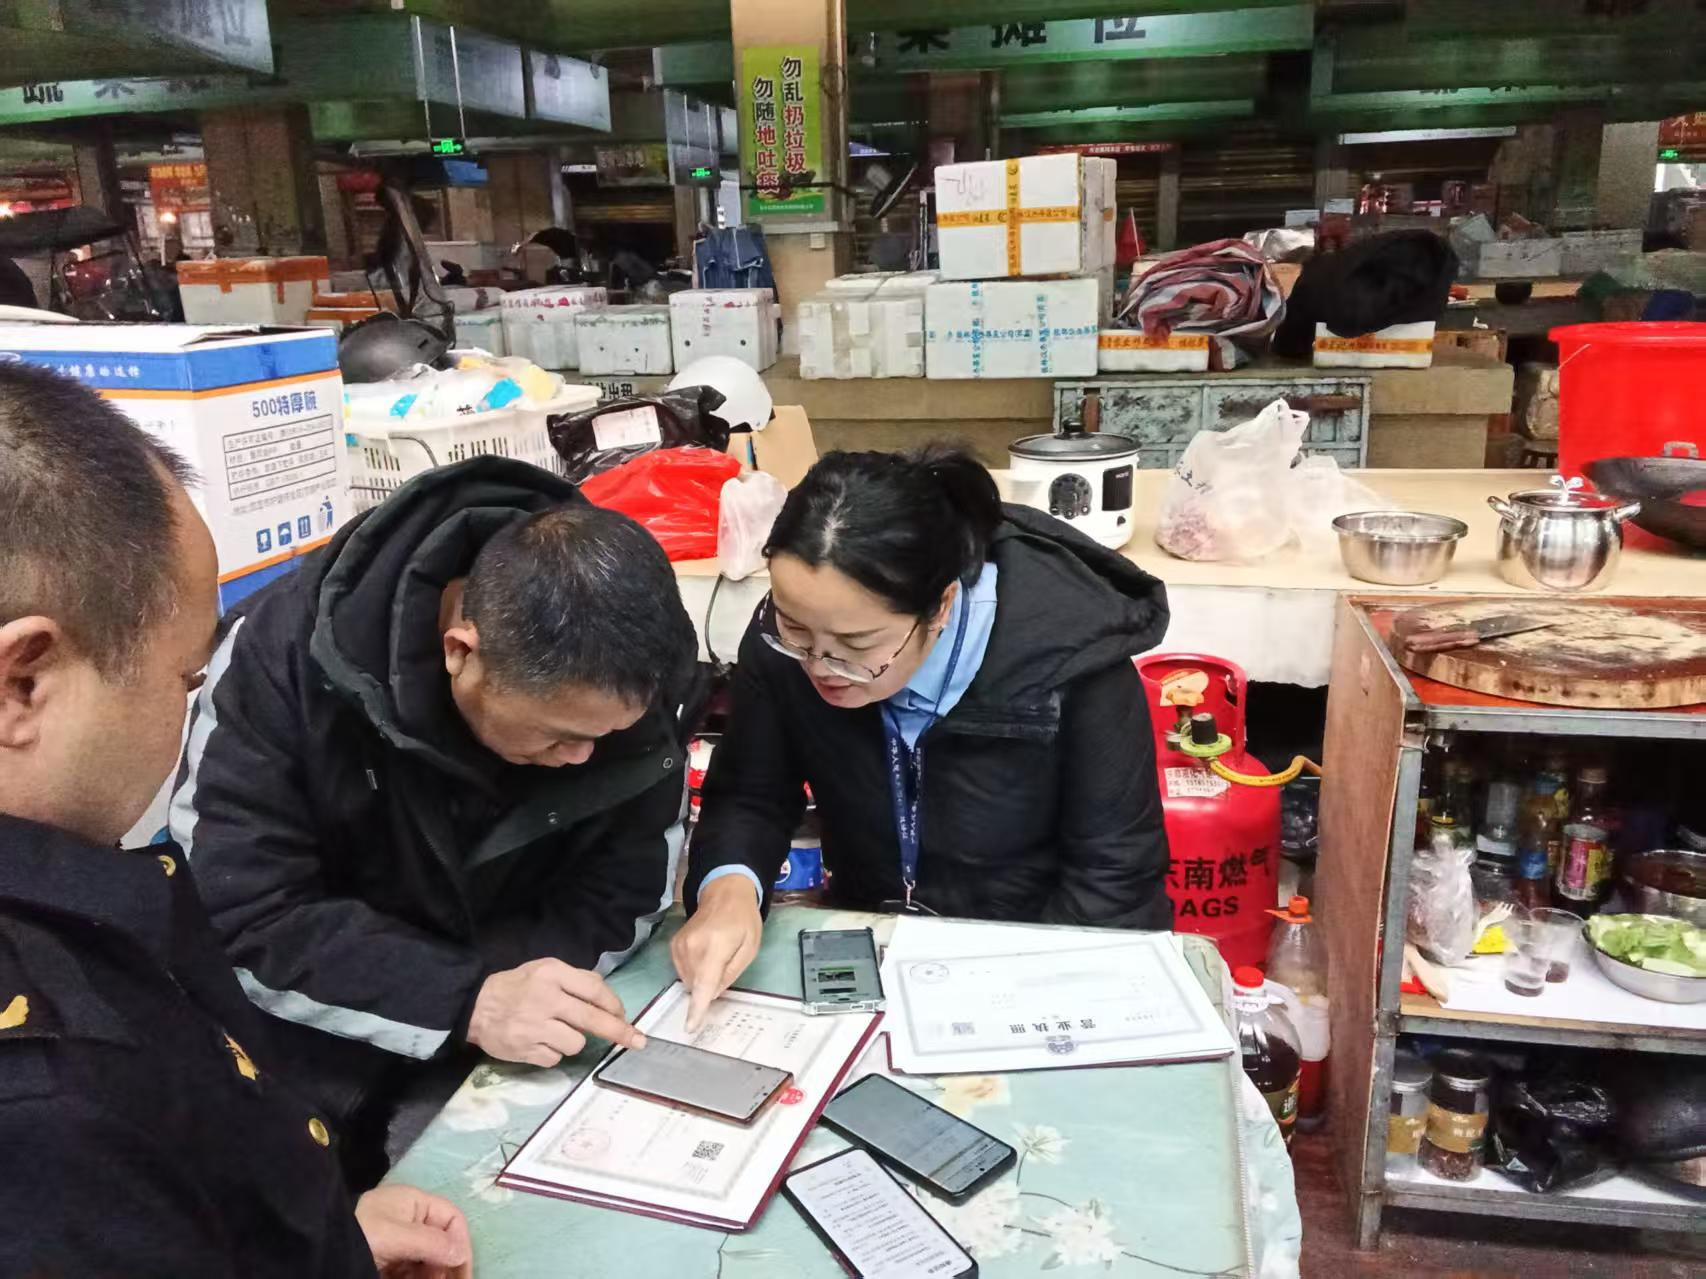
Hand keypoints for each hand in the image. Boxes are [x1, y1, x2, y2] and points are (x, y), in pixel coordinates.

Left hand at [355, 1183, 471, 1277]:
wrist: (318, 1254)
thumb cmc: (360, 1236)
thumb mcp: (395, 1237)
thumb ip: (431, 1243)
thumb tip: (460, 1254)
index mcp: (412, 1202)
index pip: (450, 1218)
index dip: (460, 1243)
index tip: (460, 1272)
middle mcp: (407, 1219)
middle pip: (441, 1241)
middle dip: (447, 1264)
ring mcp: (395, 1242)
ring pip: (427, 1260)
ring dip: (433, 1275)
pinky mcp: (385, 1261)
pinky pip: (411, 1270)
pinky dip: (418, 1278)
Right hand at [466, 959, 645, 1066]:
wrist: (475, 1007)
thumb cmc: (517, 986)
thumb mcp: (545, 970)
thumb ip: (576, 981)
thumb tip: (608, 1001)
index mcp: (552, 975)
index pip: (594, 990)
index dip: (615, 1005)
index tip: (625, 1016)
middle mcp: (545, 1000)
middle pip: (593, 1019)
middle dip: (620, 1032)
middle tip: (638, 1042)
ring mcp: (535, 1027)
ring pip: (576, 1043)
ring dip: (574, 1041)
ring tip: (555, 1031)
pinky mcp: (526, 1050)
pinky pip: (556, 1058)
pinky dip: (553, 1052)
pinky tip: (540, 1041)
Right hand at [671, 874, 762, 1032]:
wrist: (724, 893)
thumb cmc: (743, 920)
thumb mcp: (749, 948)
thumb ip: (731, 974)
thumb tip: (712, 994)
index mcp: (715, 947)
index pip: (704, 984)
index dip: (697, 1008)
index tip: (690, 1027)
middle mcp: (692, 947)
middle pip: (696, 986)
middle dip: (710, 987)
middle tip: (725, 966)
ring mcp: (679, 946)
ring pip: (688, 981)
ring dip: (702, 979)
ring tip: (716, 956)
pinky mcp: (673, 945)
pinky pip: (683, 971)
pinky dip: (694, 971)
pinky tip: (705, 955)